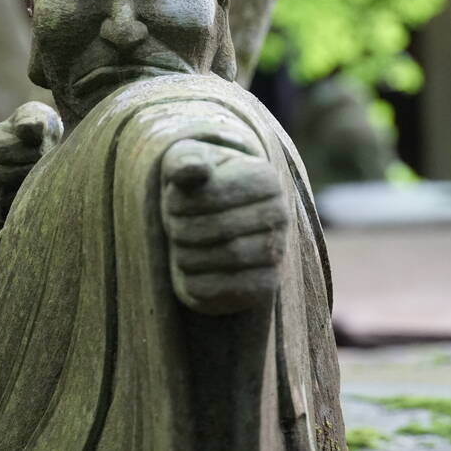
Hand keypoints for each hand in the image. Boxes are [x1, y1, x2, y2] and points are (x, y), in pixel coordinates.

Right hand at [0, 101, 62, 233]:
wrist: (34, 167)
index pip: (1, 151)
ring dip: (24, 193)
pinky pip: (0, 222)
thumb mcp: (37, 120)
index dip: (28, 151)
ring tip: (35, 183)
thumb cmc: (35, 138)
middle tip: (43, 169)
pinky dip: (16, 214)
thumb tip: (30, 127)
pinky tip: (27, 201)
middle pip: (0, 177)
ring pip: (0, 201)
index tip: (42, 149)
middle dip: (28, 171)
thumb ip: (34, 120)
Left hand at [161, 139, 287, 314]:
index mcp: (265, 177)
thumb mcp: (182, 164)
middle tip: (170, 226)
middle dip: (182, 229)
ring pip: (224, 257)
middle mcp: (280, 214)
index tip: (170, 200)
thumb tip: (195, 168)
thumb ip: (184, 162)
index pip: (214, 195)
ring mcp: (278, 252)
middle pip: (220, 228)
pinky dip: (193, 281)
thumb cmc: (193, 188)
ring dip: (186, 254)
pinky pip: (223, 289)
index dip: (179, 201)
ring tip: (180, 245)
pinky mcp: (266, 286)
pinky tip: (190, 269)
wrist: (209, 227)